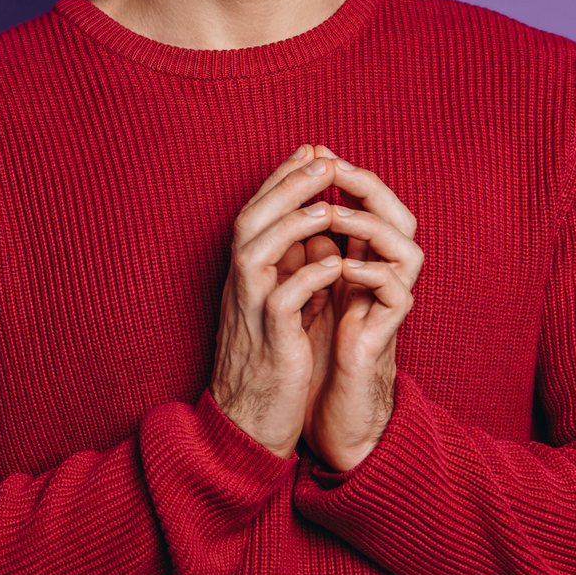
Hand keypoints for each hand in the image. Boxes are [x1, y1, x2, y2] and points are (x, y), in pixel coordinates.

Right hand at [211, 145, 353, 456]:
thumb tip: (318, 235)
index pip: (257, 213)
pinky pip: (282, 301)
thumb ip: (294, 271)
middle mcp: (241, 287)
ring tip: (328, 199)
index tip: (311, 151)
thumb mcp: (282, 308)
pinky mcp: (269, 342)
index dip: (282, 179)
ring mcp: (251, 312)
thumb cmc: (270, 363)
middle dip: (286, 185)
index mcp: (245, 276)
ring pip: (258, 251)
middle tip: (320, 157)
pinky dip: (308, 277)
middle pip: (251, 220)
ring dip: (294, 221)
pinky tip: (334, 262)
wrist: (247, 422)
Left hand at [302, 149, 421, 472]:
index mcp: (366, 256)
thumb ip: (311, 242)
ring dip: (370, 226)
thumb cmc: (319, 339)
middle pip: (398, 214)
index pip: (368, 202)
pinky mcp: (389, 330)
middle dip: (367, 187)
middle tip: (334, 167)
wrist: (330, 400)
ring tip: (334, 214)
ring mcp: (392, 300)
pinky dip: (370, 274)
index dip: (345, 174)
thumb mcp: (309, 281)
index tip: (314, 150)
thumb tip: (297, 194)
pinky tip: (343, 266)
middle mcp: (386, 272)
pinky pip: (394, 293)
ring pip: (406, 248)